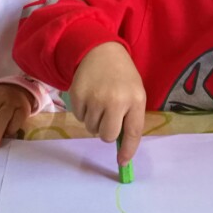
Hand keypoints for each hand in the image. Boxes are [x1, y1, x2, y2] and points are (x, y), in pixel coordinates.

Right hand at [69, 42, 145, 164]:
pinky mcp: (77, 95)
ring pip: (91, 128)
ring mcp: (94, 98)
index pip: (133, 132)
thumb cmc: (122, 76)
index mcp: (135, 99)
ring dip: (94, 122)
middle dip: (107, 132)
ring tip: (99, 103)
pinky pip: (79, 118)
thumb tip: (121, 147)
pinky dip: (84, 112)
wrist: (100, 50)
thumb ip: (131, 118)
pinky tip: (89, 97)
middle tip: (108, 118)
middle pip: (107, 136)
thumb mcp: (135, 93)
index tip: (122, 162)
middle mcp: (115, 100)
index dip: (128, 150)